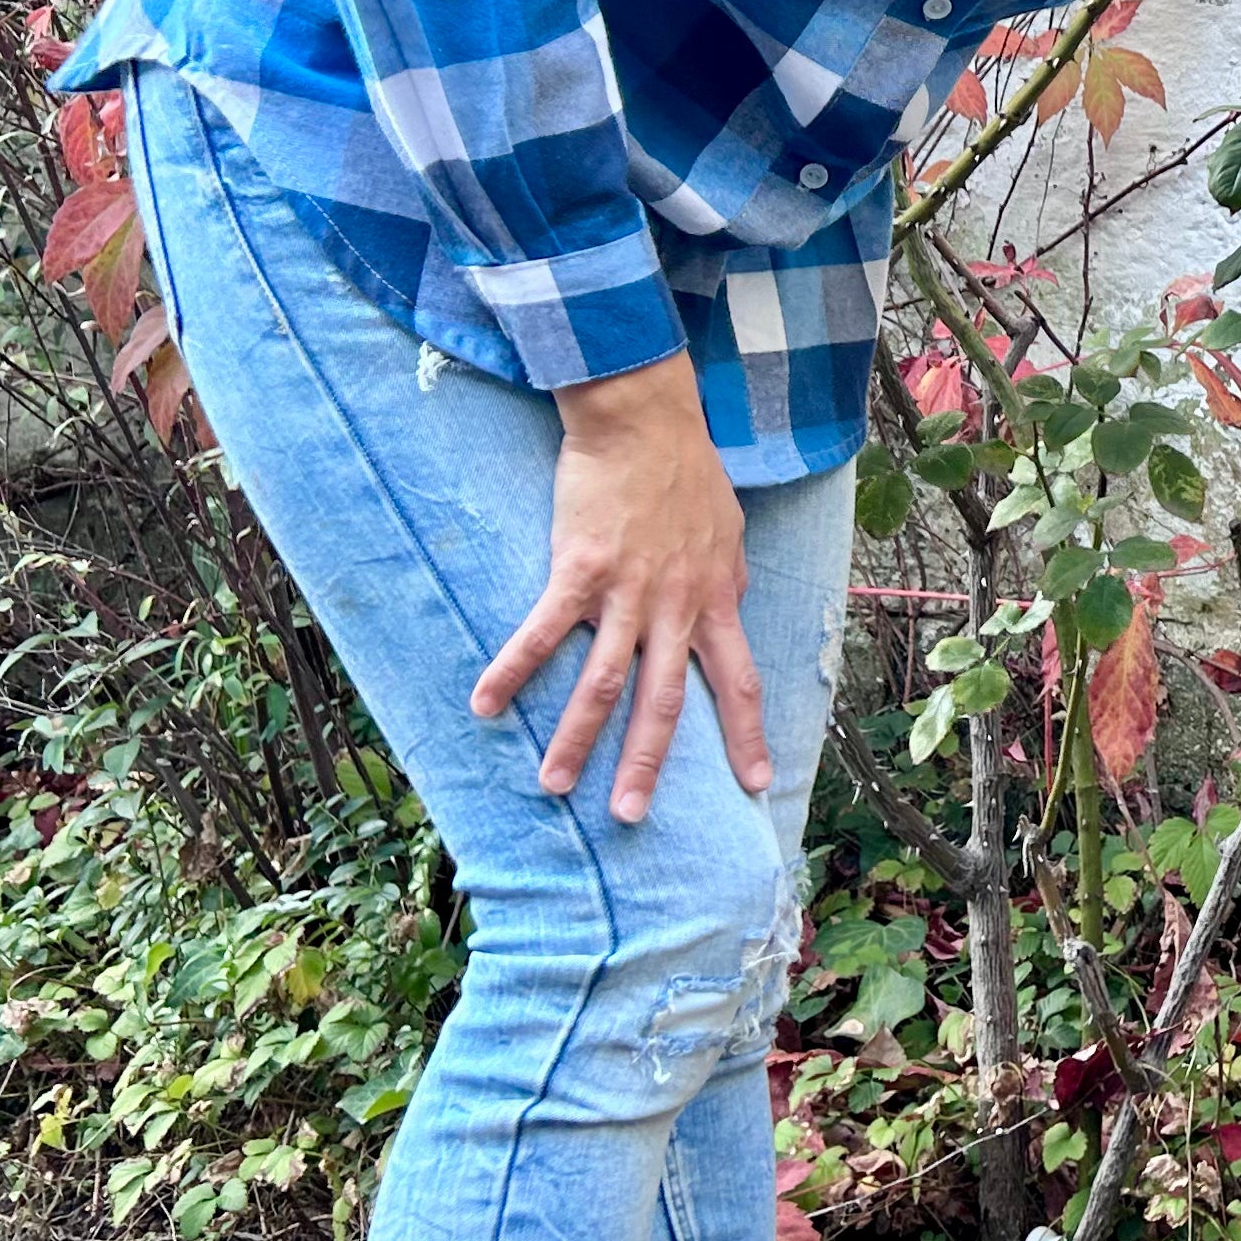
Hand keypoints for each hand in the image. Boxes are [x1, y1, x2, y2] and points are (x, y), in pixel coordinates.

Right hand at [472, 354, 768, 821]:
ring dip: (575, 738)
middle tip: (631, 817)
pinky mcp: (579, 571)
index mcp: (717, 600)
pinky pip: (541, 632)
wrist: (646, 423)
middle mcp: (677, 607)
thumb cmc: (686, 473)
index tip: (757, 785)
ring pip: (602, 683)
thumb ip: (724, 580)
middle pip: (665, 702)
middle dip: (648, 765)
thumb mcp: (728, 533)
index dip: (747, 736)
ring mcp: (628, 593)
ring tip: (553, 785)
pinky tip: (483, 705)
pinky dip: (512, 671)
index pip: (741, 682)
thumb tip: (729, 606)